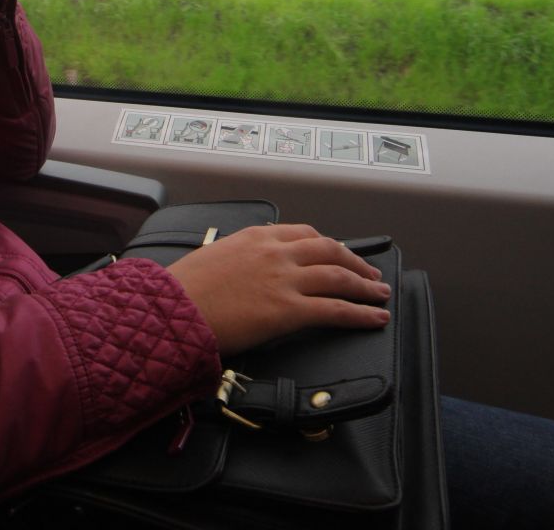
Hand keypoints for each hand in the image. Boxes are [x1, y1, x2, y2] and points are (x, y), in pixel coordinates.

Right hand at [165, 224, 389, 356]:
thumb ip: (238, 258)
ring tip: (381, 296)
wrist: (172, 308)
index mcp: (257, 237)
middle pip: (330, 251)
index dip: (329, 246)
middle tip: (371, 275)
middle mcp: (276, 252)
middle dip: (356, 262)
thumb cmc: (184, 289)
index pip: (304, 234)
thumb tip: (246, 270)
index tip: (339, 254)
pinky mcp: (289, 310)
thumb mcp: (213, 257)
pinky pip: (336, 309)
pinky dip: (361, 314)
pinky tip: (376, 319)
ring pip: (340, 277)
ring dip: (366, 286)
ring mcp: (285, 280)